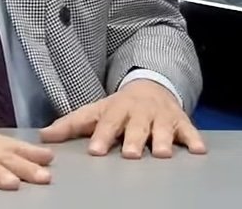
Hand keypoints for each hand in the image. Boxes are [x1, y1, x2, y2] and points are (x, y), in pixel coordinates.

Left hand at [39, 79, 206, 158]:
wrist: (151, 87)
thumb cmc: (119, 107)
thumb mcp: (95, 111)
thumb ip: (70, 125)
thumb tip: (43, 136)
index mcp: (117, 109)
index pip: (106, 123)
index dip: (101, 136)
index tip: (95, 151)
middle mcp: (140, 112)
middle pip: (136, 126)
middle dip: (134, 140)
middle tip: (130, 155)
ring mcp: (161, 116)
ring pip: (162, 128)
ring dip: (163, 140)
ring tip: (163, 154)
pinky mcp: (181, 121)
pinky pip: (189, 130)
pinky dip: (194, 139)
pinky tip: (199, 150)